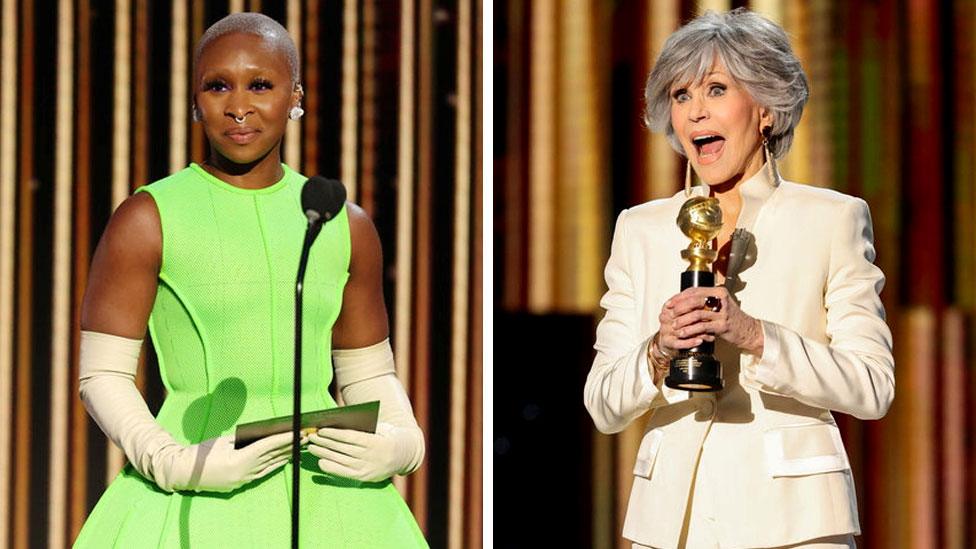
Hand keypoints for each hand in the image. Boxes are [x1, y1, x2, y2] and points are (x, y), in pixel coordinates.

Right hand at [170, 431, 304, 492]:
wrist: (184, 473)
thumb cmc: (201, 453)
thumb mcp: (222, 441)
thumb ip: (243, 439)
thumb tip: (261, 435)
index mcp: (239, 460)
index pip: (268, 446)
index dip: (284, 439)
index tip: (298, 432)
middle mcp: (244, 472)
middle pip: (272, 456)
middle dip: (290, 446)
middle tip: (306, 436)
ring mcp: (243, 479)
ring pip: (270, 465)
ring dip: (286, 455)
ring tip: (300, 446)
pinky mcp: (241, 483)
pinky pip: (263, 472)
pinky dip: (275, 464)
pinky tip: (284, 459)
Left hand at [308, 424, 403, 482]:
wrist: (402, 456)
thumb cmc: (385, 437)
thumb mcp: (379, 429)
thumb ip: (362, 428)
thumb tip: (337, 426)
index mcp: (375, 442)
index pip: (351, 437)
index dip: (334, 434)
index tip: (321, 430)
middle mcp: (371, 457)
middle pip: (343, 449)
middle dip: (325, 442)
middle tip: (311, 436)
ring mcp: (367, 468)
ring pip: (341, 460)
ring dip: (324, 454)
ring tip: (312, 447)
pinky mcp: (363, 477)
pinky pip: (343, 473)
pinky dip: (331, 468)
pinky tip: (321, 462)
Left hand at [659, 286, 763, 355]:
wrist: (748, 330)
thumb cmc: (731, 317)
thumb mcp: (719, 305)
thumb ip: (704, 301)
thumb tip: (682, 301)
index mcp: (719, 291)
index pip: (694, 290)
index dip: (679, 296)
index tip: (669, 303)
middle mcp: (721, 299)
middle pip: (694, 300)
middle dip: (679, 307)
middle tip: (670, 314)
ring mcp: (723, 312)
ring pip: (697, 314)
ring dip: (683, 320)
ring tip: (674, 325)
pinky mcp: (723, 325)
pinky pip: (702, 327)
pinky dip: (690, 330)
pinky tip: (683, 334)